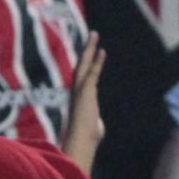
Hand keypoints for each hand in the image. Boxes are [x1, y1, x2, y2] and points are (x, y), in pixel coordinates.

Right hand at [60, 33, 105, 172]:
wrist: (81, 144)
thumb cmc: (86, 141)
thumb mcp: (93, 129)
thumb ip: (96, 123)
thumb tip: (98, 127)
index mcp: (79, 98)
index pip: (83, 77)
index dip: (87, 63)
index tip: (91, 52)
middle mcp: (77, 92)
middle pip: (81, 65)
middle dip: (86, 50)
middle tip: (92, 35)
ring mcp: (80, 91)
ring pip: (84, 65)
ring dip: (89, 49)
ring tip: (94, 35)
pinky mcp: (85, 93)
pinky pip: (91, 73)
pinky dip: (96, 62)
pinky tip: (101, 51)